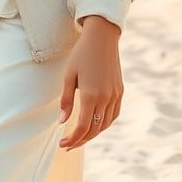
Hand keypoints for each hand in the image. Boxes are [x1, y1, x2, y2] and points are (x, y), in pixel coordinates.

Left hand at [58, 16, 122, 150]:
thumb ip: (66, 100)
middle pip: (94, 130)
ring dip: (92, 134)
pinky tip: (96, 125)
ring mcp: (115, 96)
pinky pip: (113, 115)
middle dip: (80, 140)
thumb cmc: (81, 54)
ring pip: (105, 124)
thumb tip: (62, 122)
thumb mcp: (69, 75)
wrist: (102, 37)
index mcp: (90, 95)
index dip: (72, 139)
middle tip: (68, 144)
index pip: (82, 127)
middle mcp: (105, 98)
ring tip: (80, 136)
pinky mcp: (120, 91)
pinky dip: (104, 124)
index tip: (62, 144)